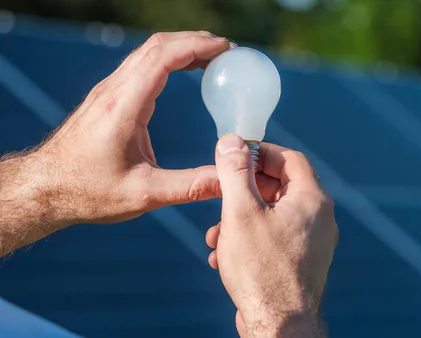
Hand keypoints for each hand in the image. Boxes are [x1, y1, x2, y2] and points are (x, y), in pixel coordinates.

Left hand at [29, 31, 232, 224]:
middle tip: (226, 51)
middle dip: (194, 40)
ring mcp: (108, 92)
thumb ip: (190, 186)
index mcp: (122, 107)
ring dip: (181, 47)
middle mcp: (113, 91)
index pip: (162, 58)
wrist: (45, 189)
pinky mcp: (107, 98)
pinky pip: (141, 64)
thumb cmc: (88, 192)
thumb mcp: (144, 194)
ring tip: (212, 57)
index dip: (196, 46)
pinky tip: (185, 71)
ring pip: (148, 52)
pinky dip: (168, 59)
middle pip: (157, 46)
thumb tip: (228, 181)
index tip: (225, 48)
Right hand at [205, 135, 337, 337]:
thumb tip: (231, 141)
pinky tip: (223, 256)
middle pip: (280, 187)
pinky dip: (249, 239)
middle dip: (244, 191)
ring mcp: (312, 242)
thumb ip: (236, 173)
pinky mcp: (300, 262)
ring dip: (240, 219)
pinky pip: (274, 238)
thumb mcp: (241, 212)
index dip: (260, 153)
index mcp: (312, 200)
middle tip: (220, 197)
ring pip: (272, 215)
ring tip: (216, 235)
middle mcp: (318, 219)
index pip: (290, 159)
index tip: (235, 157)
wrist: (279, 325)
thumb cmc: (262, 270)